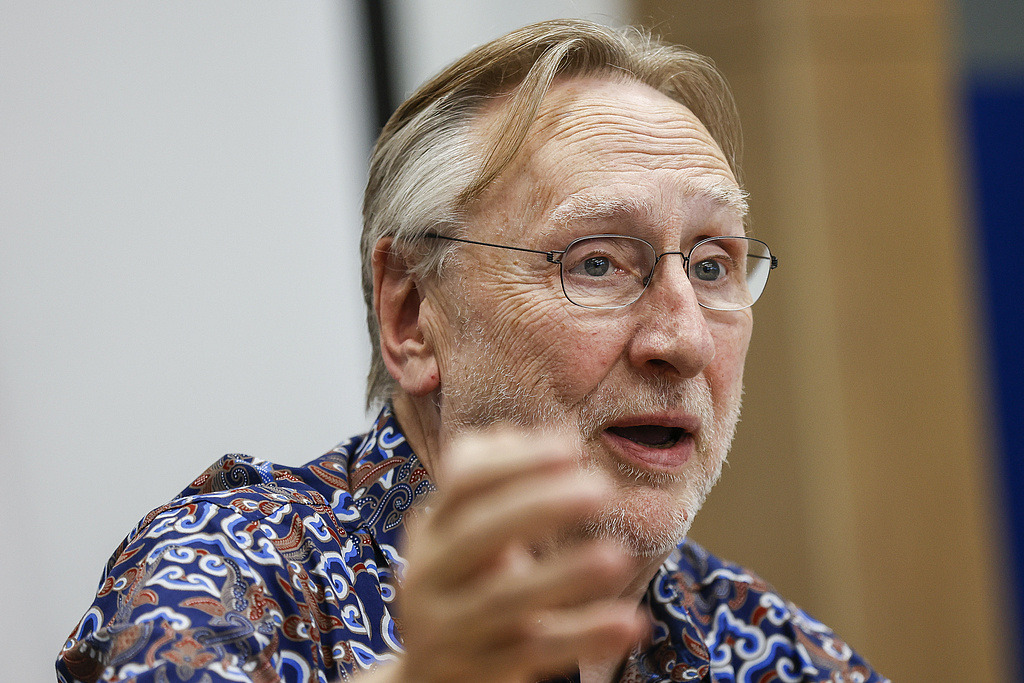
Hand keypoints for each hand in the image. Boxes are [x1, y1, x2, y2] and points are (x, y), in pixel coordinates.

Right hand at [382, 429, 646, 682]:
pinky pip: (535, 653)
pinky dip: (583, 636)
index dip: (514, 462)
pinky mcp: (478, 672)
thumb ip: (504, 482)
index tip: (571, 446)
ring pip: (505, 599)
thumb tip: (556, 436)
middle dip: (538, 507)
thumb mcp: (470, 532)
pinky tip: (630, 621)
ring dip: (564, 575)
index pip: (463, 483)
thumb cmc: (466, 584)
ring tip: (617, 555)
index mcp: (433, 529)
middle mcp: (430, 575)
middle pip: (477, 535)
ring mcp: (449, 628)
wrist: (426, 677)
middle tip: (600, 489)